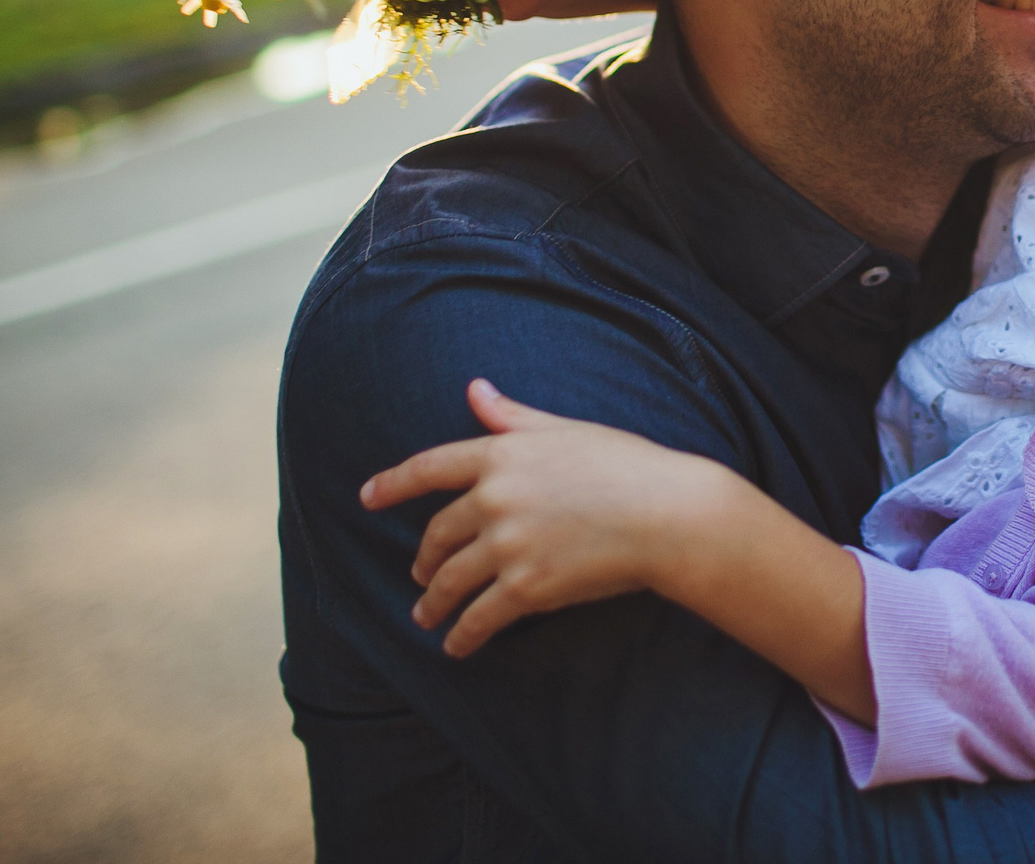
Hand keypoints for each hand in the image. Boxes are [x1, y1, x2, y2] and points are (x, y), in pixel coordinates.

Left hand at [359, 379, 728, 655]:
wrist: (667, 513)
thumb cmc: (626, 464)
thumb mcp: (566, 430)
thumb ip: (513, 416)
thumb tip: (475, 389)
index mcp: (502, 453)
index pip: (430, 467)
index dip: (393, 483)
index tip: (367, 497)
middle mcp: (494, 497)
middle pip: (437, 533)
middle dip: (424, 558)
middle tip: (420, 575)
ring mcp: (507, 544)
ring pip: (449, 580)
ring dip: (433, 603)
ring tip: (427, 616)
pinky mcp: (525, 587)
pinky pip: (478, 618)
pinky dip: (463, 636)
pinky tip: (457, 646)